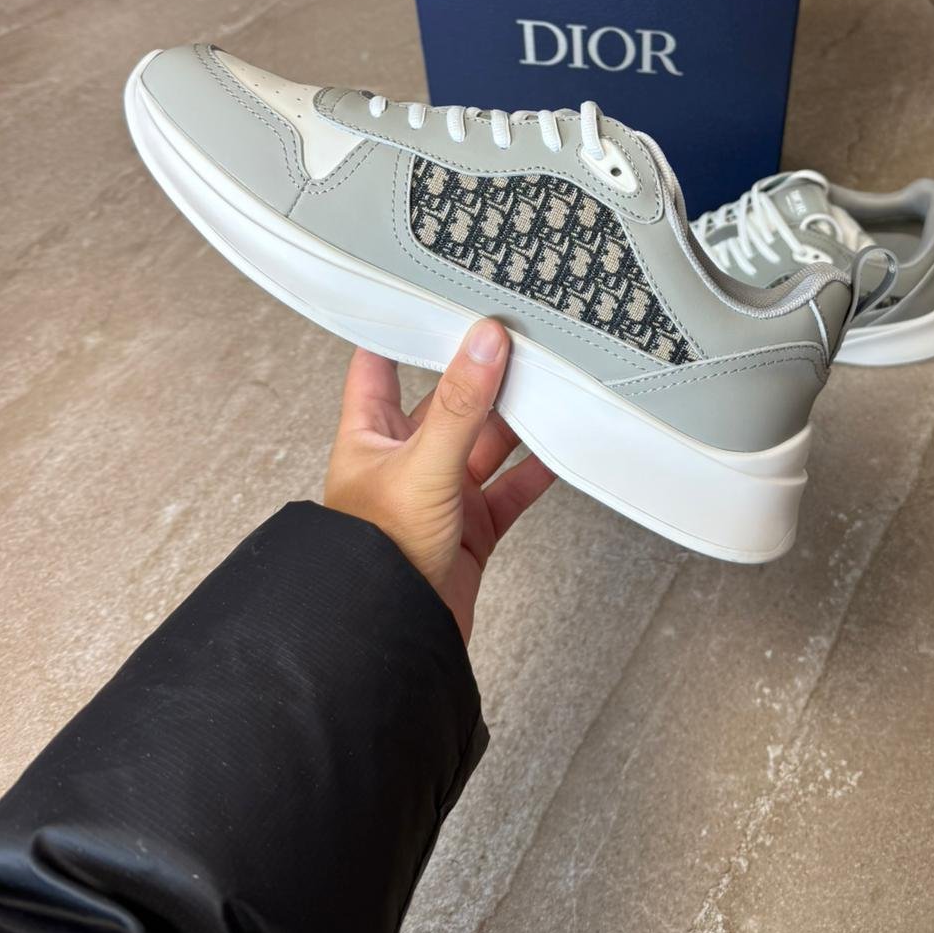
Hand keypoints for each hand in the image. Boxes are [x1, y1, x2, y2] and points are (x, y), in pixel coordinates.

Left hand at [324, 320, 554, 641]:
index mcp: (370, 435)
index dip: (403, 327)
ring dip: (517, 416)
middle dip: (482, 370)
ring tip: (551, 380)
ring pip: (487, 439)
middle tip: (517, 334)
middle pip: (449, 398)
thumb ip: (460, 405)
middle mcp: (405, 458)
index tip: (433, 292)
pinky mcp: (473, 525)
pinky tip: (563, 445)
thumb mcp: (423, 467)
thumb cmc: (375, 561)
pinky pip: (513, 486)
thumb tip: (484, 342)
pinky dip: (539, 467)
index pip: (380, 362)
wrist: (393, 640)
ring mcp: (442, 491)